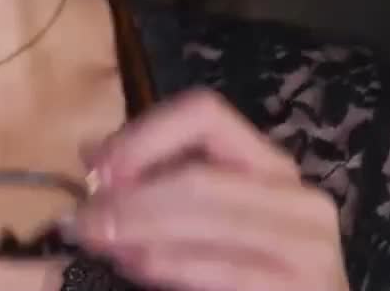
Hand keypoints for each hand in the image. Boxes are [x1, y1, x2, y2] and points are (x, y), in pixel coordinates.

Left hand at [57, 88, 348, 290]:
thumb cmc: (246, 271)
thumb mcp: (199, 218)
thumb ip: (155, 182)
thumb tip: (91, 150)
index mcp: (270, 166)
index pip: (206, 115)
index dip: (145, 135)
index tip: (97, 167)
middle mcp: (297, 197)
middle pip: (200, 175)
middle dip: (129, 198)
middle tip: (82, 219)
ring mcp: (307, 247)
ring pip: (206, 218)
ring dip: (138, 230)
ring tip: (98, 240)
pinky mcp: (300, 288)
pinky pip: (223, 269)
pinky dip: (168, 263)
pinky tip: (133, 265)